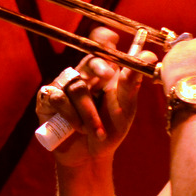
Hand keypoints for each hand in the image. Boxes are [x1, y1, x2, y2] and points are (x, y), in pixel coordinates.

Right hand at [35, 27, 153, 166]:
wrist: (90, 157)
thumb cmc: (110, 130)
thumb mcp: (125, 108)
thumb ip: (132, 82)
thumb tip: (148, 55)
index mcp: (103, 72)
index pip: (102, 46)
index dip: (104, 38)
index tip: (113, 38)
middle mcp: (83, 74)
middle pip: (88, 59)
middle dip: (99, 66)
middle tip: (108, 75)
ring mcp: (63, 85)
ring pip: (77, 86)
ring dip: (89, 112)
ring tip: (97, 130)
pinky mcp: (47, 99)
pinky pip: (59, 99)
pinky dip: (72, 116)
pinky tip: (78, 128)